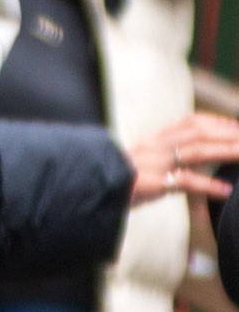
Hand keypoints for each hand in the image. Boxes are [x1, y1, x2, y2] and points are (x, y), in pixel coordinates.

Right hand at [123, 112, 238, 206]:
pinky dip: (207, 185)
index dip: (214, 121)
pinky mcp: (151, 182)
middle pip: (197, 133)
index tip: (235, 126)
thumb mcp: (140, 164)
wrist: (88, 188)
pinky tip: (225, 190)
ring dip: (225, 152)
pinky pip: (184, 181)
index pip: (188, 122)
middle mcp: (154, 146)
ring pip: (195, 151)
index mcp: (152, 140)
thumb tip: (184, 163)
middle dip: (227, 134)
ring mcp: (153, 163)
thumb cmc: (115, 180)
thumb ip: (161, 159)